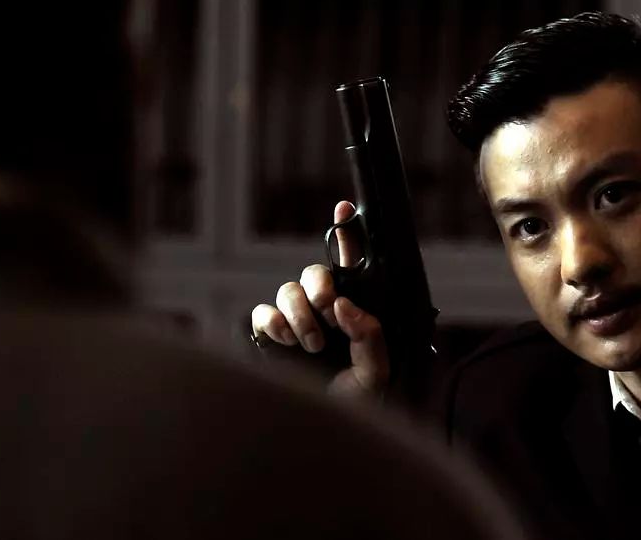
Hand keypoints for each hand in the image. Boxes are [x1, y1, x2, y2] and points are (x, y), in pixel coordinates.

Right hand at [251, 201, 389, 396]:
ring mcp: (294, 323)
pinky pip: (263, 313)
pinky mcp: (268, 337)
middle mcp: (323, 311)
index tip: (346, 207)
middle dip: (321, 285)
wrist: (324, 431)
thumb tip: (343, 305)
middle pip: (315, 272)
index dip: (347, 234)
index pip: (351, 266)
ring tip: (312, 344)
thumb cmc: (357, 403)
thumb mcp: (377, 371)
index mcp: (354, 312)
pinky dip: (274, 322)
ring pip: (288, 290)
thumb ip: (370, 334)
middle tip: (329, 310)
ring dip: (301, 314)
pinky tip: (288, 341)